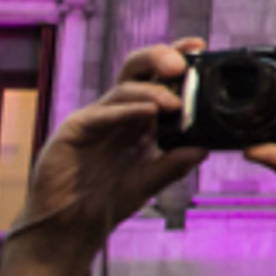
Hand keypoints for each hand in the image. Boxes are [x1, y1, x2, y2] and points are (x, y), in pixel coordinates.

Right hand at [0, 38, 208, 275]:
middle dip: (160, 57)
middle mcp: (116, 112)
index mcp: (136, 117)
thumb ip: (173, 164)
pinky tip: (147, 112)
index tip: (199, 46)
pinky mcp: (73, 132)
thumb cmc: (107, 201)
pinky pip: (100, 115)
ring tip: (174, 102)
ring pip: (122, 88)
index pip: (157, 78)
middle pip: (136, 69)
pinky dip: (125, 111)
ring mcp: (94, 120)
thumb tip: (205, 147)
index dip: (176, 58)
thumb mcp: (149, 181)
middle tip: (185, 62)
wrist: (69, 230)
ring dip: (151, 91)